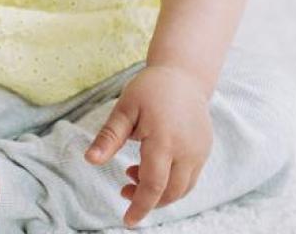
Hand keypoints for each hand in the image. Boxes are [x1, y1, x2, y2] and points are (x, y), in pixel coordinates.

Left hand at [85, 64, 213, 226]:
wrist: (183, 76)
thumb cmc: (149, 90)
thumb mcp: (124, 109)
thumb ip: (109, 137)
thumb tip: (90, 160)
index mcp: (164, 141)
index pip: (153, 185)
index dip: (140, 206)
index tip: (128, 220)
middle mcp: (187, 150)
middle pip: (170, 192)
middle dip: (146, 200)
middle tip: (122, 188)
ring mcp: (200, 152)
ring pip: (182, 189)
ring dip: (159, 192)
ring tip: (134, 173)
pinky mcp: (205, 151)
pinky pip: (190, 178)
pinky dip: (172, 183)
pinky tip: (153, 168)